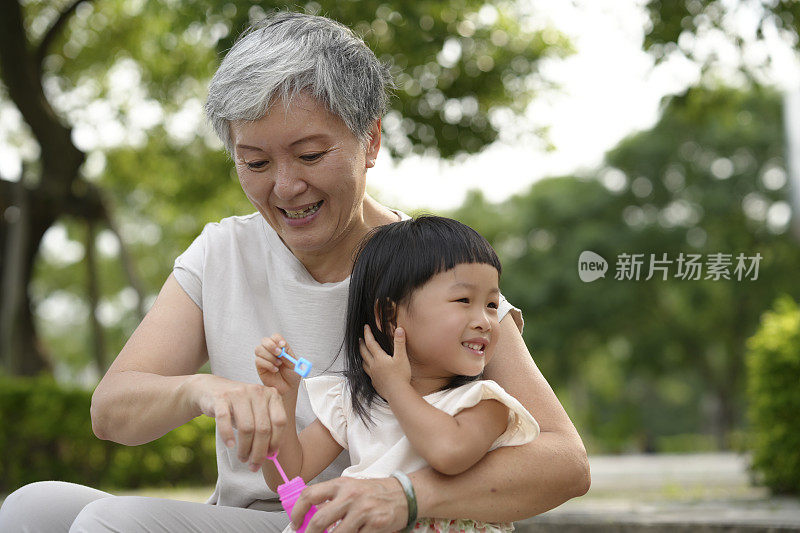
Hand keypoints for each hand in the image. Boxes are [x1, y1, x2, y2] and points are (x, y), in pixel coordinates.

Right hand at [185, 374, 286, 471]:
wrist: (213, 390)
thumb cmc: (240, 408)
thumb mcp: (257, 413)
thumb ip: (267, 429)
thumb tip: (273, 454)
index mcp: (272, 395)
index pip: (280, 421)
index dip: (276, 441)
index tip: (271, 456)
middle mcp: (257, 391)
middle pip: (263, 428)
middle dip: (259, 451)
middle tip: (253, 464)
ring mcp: (239, 393)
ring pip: (246, 427)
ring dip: (244, 448)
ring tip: (242, 458)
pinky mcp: (221, 398)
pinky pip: (225, 420)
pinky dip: (228, 436)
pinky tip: (230, 445)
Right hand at [254, 333, 301, 395]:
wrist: (288, 389)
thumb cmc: (292, 376)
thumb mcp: (294, 364)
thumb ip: (287, 355)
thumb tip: (281, 347)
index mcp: (281, 348)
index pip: (275, 337)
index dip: (277, 339)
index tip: (282, 345)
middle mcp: (271, 352)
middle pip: (265, 340)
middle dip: (271, 345)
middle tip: (279, 353)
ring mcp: (264, 359)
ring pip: (259, 349)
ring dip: (269, 356)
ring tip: (278, 364)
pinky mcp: (260, 367)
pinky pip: (258, 360)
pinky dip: (268, 364)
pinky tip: (275, 369)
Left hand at [290, 476, 407, 532]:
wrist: (404, 494)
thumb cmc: (375, 492)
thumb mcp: (351, 488)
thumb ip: (332, 500)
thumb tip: (310, 516)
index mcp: (341, 484)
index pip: (310, 495)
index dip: (297, 511)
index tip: (295, 523)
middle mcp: (351, 495)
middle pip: (319, 520)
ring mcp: (363, 510)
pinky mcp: (375, 524)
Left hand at [360, 325, 411, 399]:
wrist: (397, 393)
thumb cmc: (401, 376)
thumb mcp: (402, 357)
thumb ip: (400, 343)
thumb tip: (399, 329)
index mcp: (379, 358)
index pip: (371, 343)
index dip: (367, 334)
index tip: (365, 327)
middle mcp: (373, 365)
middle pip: (364, 352)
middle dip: (361, 344)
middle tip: (360, 338)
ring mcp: (373, 375)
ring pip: (364, 363)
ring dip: (362, 356)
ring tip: (362, 353)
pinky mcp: (375, 383)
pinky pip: (368, 374)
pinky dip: (367, 369)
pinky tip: (370, 370)